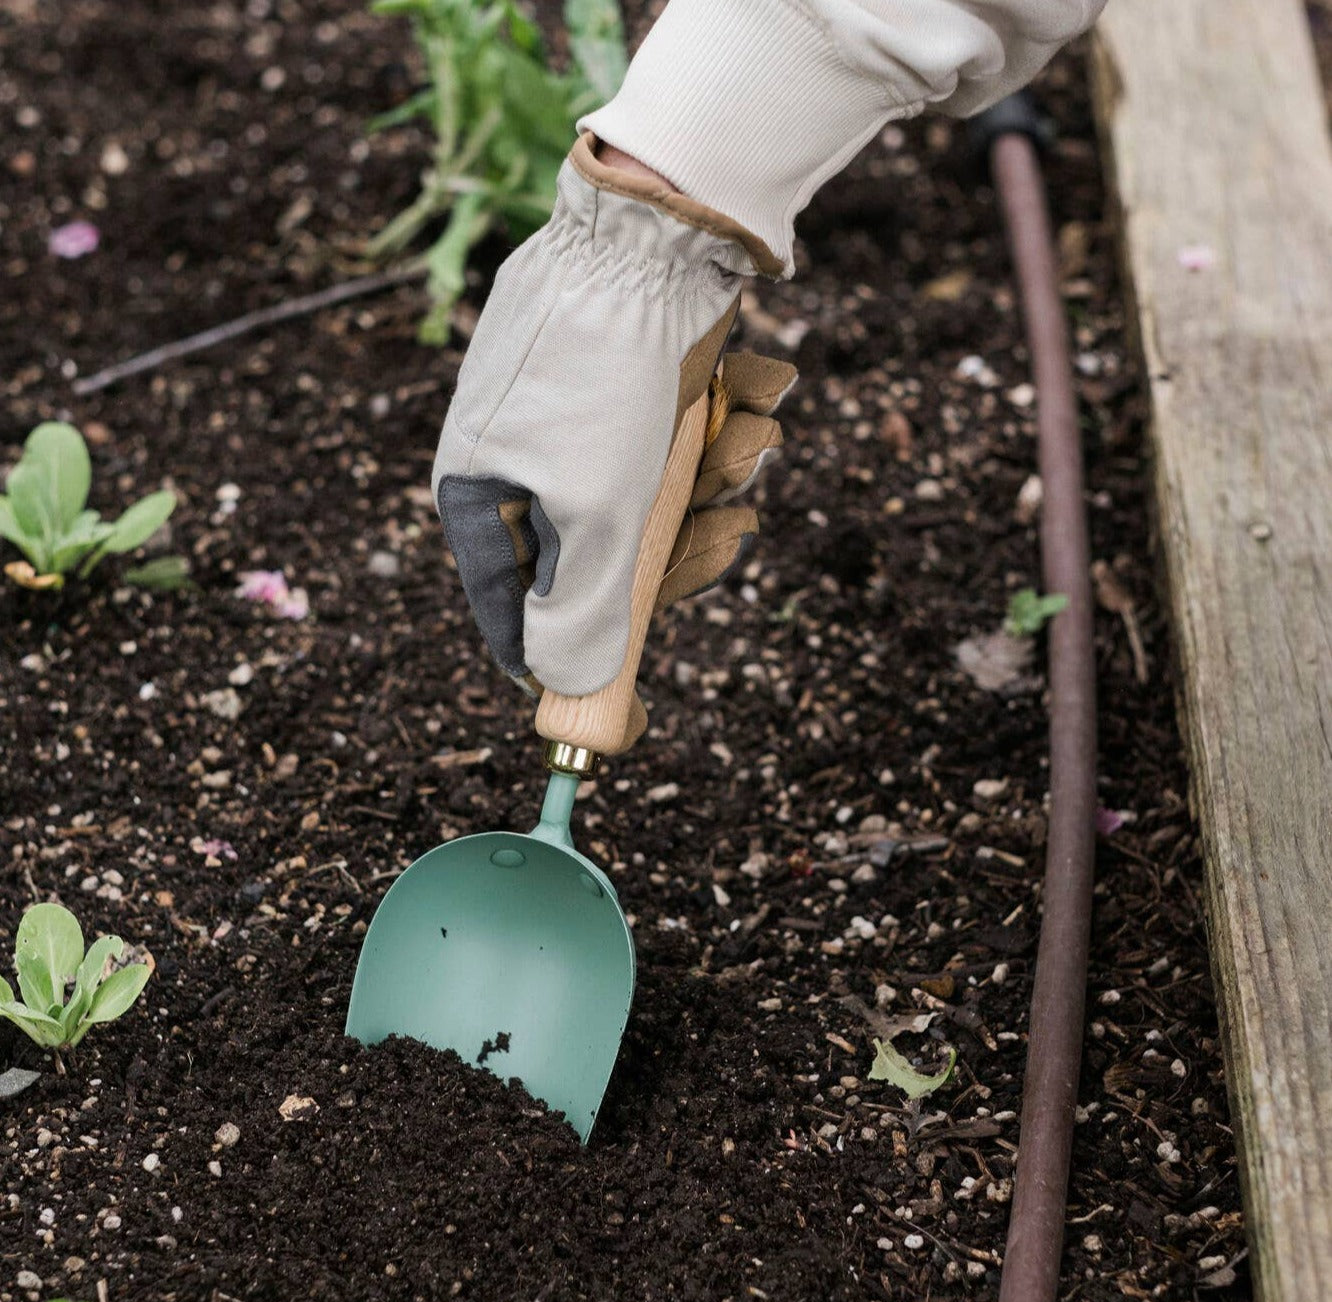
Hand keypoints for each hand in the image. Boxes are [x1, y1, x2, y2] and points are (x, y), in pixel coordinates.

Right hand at [433, 133, 793, 715]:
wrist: (658, 233)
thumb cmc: (607, 380)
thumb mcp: (594, 516)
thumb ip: (581, 616)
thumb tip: (565, 690)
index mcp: (482, 499)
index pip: (513, 614)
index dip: (568, 661)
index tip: (624, 708)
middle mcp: (523, 467)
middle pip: (603, 568)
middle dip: (678, 553)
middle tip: (728, 531)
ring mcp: (579, 429)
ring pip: (655, 510)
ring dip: (713, 484)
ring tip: (743, 441)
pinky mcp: (632, 396)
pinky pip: (679, 453)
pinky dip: (722, 437)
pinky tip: (748, 403)